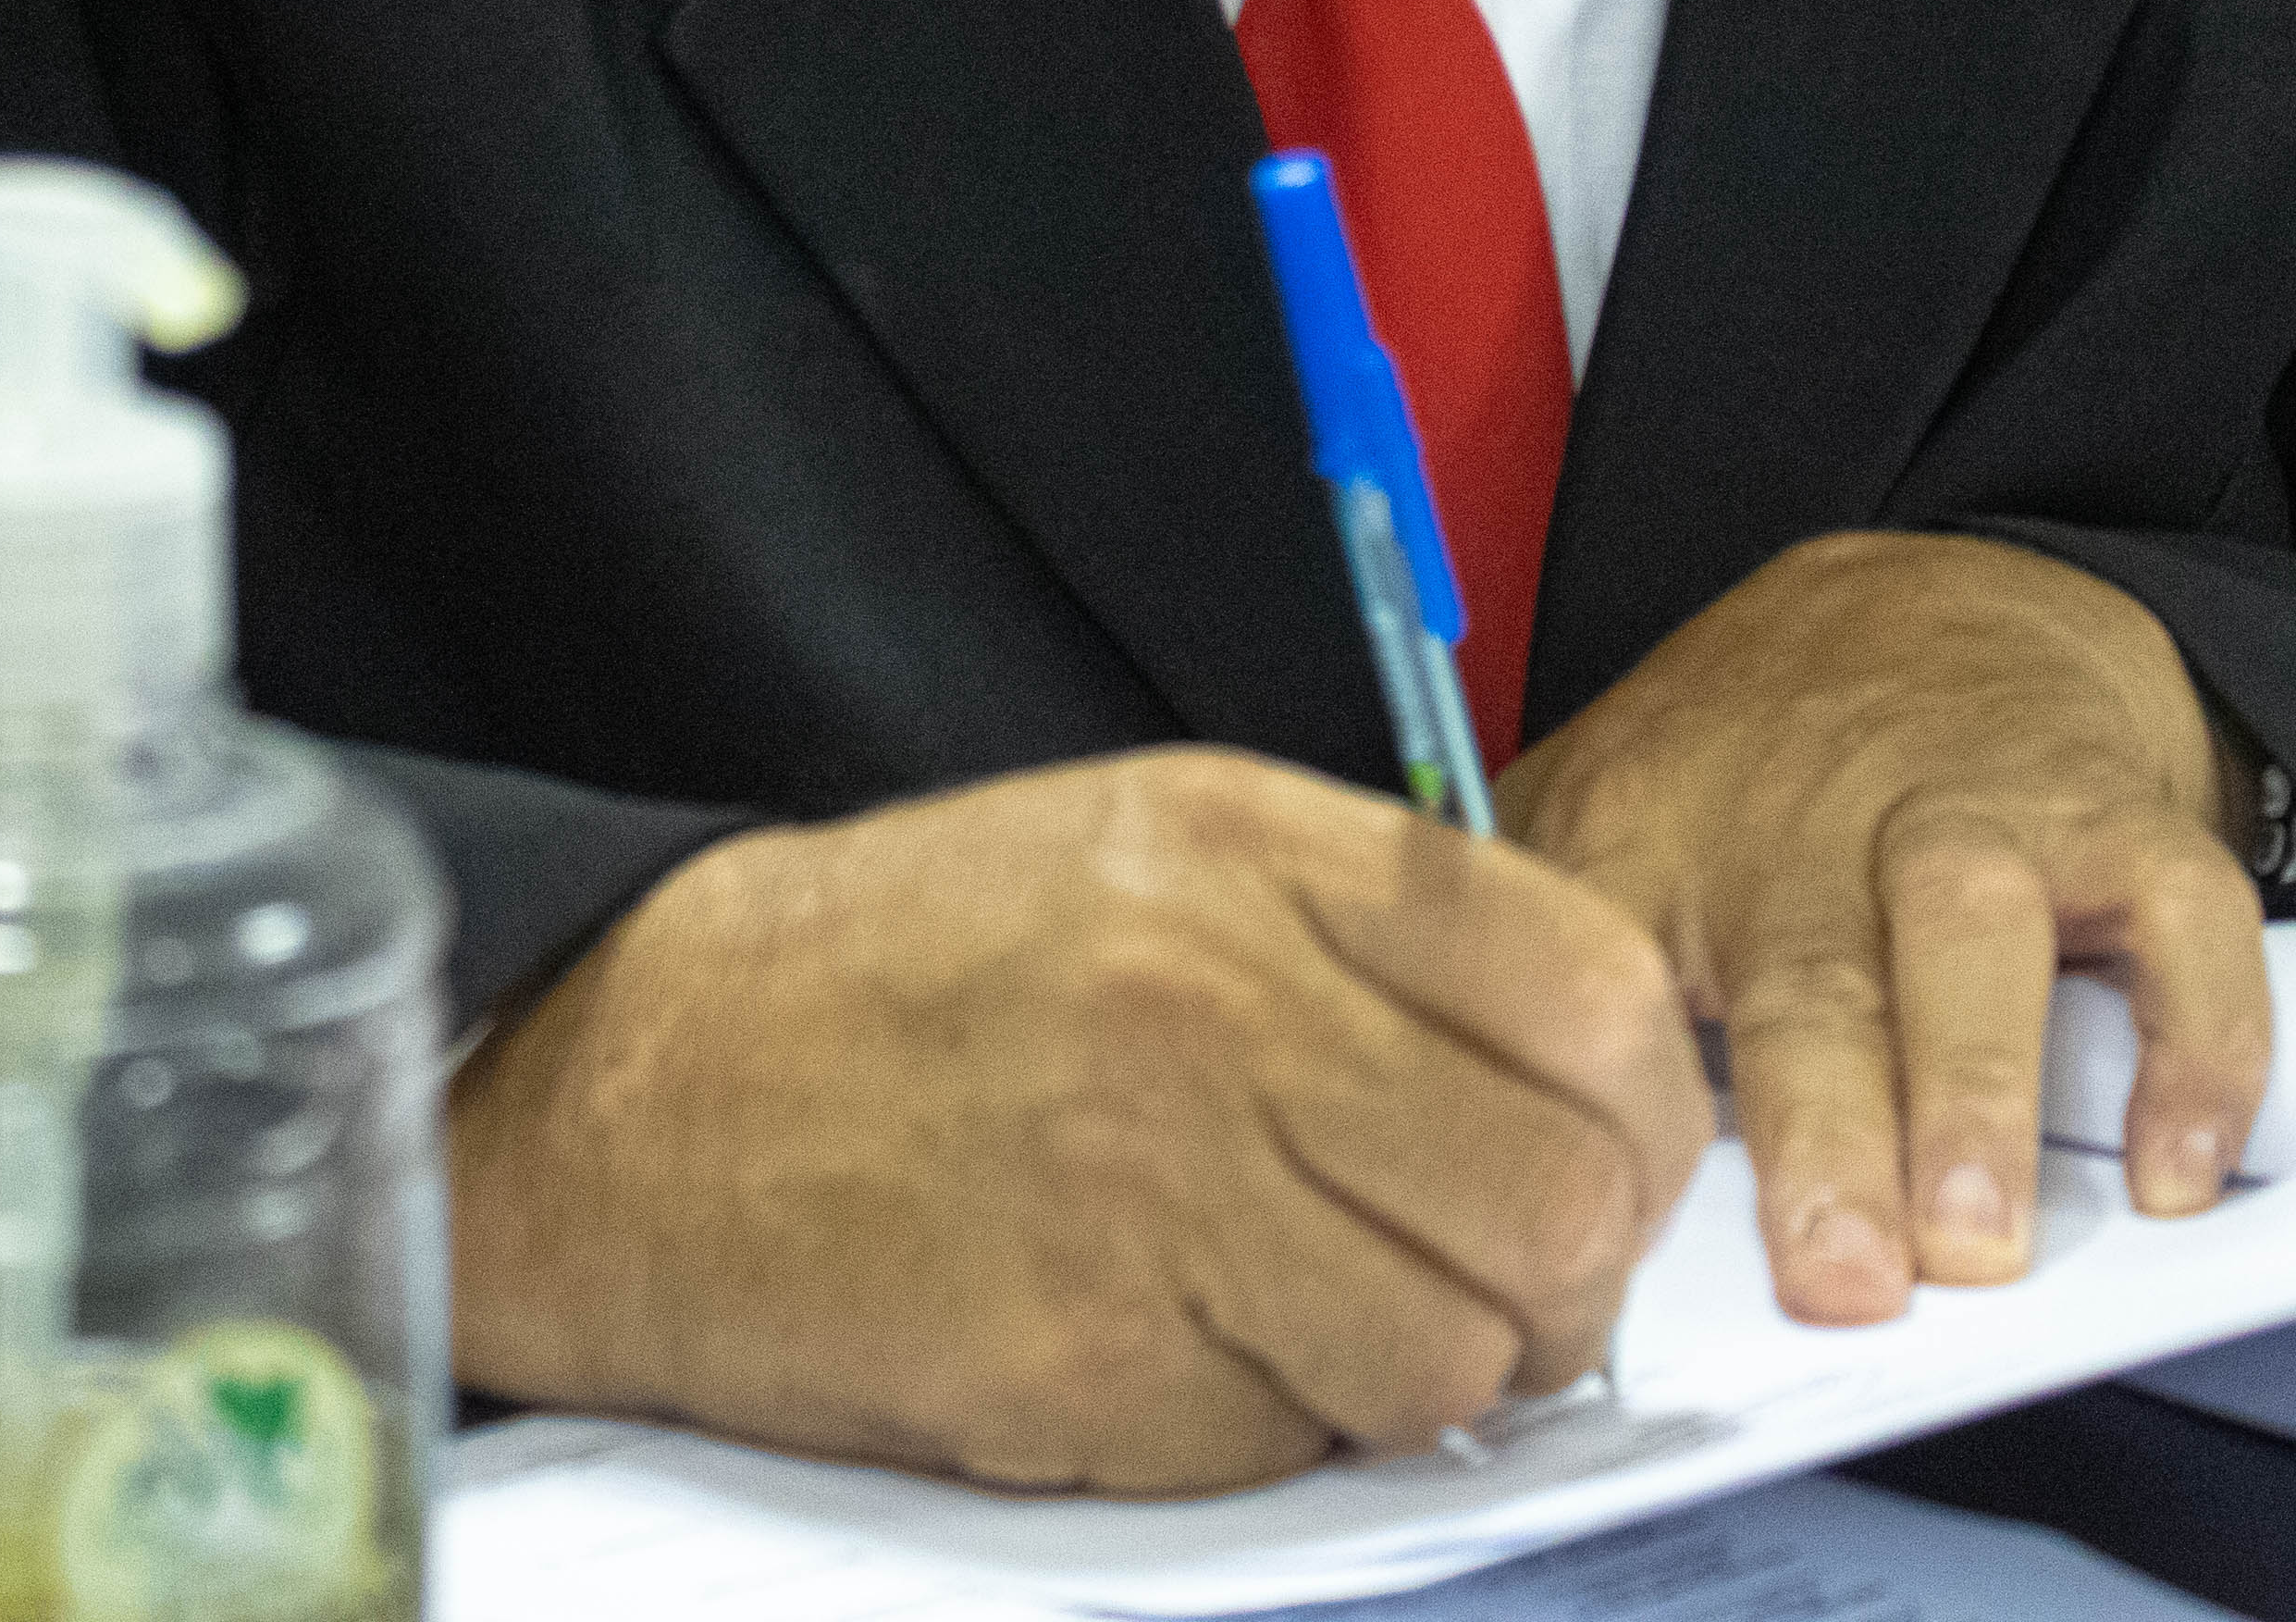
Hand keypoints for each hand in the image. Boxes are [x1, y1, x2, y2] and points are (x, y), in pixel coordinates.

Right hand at [442, 746, 1713, 1494]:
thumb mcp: (1152, 852)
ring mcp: (1152, 1185)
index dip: (1648, 1115)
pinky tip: (1183, 1348)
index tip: (1611, 1161)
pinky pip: (1298, 1444)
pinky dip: (1275, 1430)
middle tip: (1495, 1287)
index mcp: (1252, 853)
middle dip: (1562, 1280)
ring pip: (1456, 1354)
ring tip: (1322, 1321)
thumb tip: (1588, 1073)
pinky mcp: (1086, 1357)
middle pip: (1560, 1200)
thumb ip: (1367, 935)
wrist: (647, 1091)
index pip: (1592, 996)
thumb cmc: (908, 978)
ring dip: (1423, 1374)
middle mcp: (1216, 1002)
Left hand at [1499, 532, 2272, 1323]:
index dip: (1605, 1088)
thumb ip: (1521, 949)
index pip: (1605, 965)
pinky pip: (2175, 911)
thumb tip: (1451, 1115)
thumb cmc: (1751, 762)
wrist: (1937, 601)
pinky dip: (2194, 1035)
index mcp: (1657, 838)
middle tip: (1837, 1271)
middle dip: (1822, 1128)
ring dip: (1972, 1080)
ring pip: (1967, 924)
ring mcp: (1967, 809)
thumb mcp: (1591, 813)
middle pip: (1801, 970)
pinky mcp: (2108, 812)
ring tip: (1977, 1233)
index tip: (1605, 1212)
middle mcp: (1810, 824)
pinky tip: (2175, 1160)